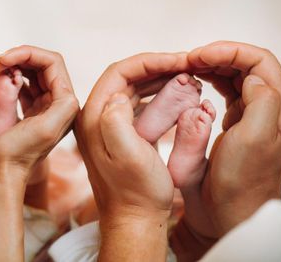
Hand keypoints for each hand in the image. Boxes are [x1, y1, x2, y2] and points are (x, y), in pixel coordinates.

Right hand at [0, 45, 78, 176]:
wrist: (1, 176)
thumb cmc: (17, 155)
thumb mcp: (45, 130)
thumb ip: (63, 106)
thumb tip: (68, 90)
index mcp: (66, 105)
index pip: (52, 62)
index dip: (27, 53)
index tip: (2, 60)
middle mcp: (60, 104)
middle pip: (43, 64)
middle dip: (20, 57)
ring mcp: (45, 107)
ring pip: (33, 72)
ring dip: (14, 65)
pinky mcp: (31, 112)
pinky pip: (24, 84)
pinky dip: (10, 76)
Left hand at [76, 53, 189, 260]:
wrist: (134, 220)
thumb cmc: (135, 193)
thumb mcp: (128, 157)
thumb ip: (116, 122)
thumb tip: (117, 96)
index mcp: (93, 118)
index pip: (118, 73)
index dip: (149, 62)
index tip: (178, 60)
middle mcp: (95, 118)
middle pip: (125, 77)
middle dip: (156, 68)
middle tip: (187, 66)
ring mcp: (107, 126)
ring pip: (133, 89)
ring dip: (158, 80)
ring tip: (186, 78)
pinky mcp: (120, 134)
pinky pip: (139, 104)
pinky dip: (158, 96)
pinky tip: (177, 96)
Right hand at [171, 41, 280, 259]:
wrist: (230, 210)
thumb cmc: (240, 181)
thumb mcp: (254, 138)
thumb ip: (262, 101)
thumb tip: (253, 76)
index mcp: (278, 107)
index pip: (259, 60)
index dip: (229, 51)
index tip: (200, 56)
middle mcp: (270, 108)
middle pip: (248, 64)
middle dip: (219, 55)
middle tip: (190, 60)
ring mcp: (254, 115)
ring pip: (237, 76)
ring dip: (213, 66)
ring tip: (189, 68)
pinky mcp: (238, 123)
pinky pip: (227, 91)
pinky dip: (211, 81)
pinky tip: (197, 82)